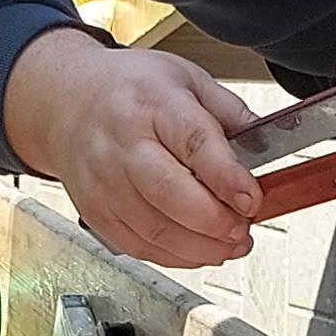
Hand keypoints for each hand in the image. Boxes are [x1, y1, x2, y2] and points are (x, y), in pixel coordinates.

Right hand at [2, 29, 265, 270]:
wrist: (66, 105)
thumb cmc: (128, 90)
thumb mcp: (186, 78)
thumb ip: (229, 112)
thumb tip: (269, 145)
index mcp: (152, 104)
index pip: (194, 142)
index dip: (227, 177)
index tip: (252, 198)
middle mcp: (123, 144)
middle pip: (170, 194)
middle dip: (215, 221)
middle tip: (243, 227)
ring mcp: (105, 183)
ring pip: (155, 230)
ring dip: (202, 247)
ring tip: (231, 243)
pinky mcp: (97, 213)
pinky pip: (140, 248)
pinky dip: (177, 257)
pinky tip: (200, 249)